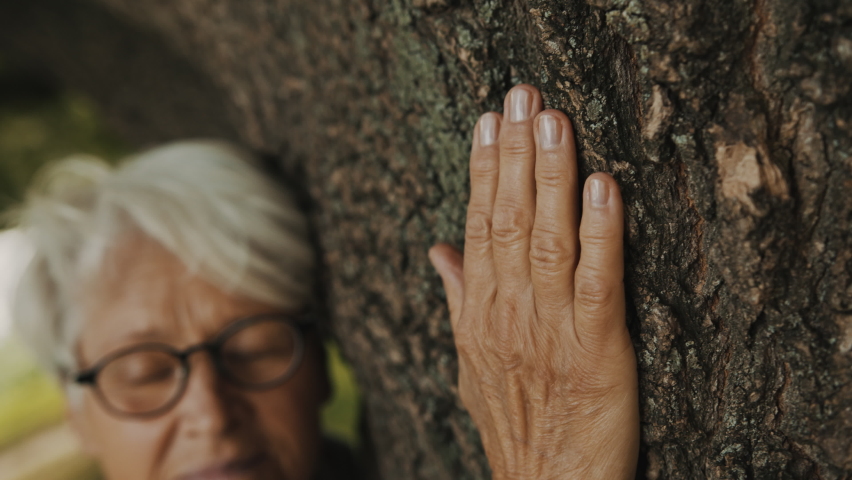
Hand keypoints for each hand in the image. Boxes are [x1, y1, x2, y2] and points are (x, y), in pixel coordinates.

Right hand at [429, 84, 638, 478]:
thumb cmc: (514, 425)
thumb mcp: (471, 362)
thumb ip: (458, 300)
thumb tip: (438, 251)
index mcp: (480, 312)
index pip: (477, 226)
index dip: (482, 170)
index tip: (487, 123)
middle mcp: (509, 312)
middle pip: (506, 220)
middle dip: (514, 153)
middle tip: (521, 96)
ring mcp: (551, 329)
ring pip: (546, 239)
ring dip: (550, 177)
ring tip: (552, 122)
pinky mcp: (599, 349)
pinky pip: (598, 282)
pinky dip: (601, 233)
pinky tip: (602, 188)